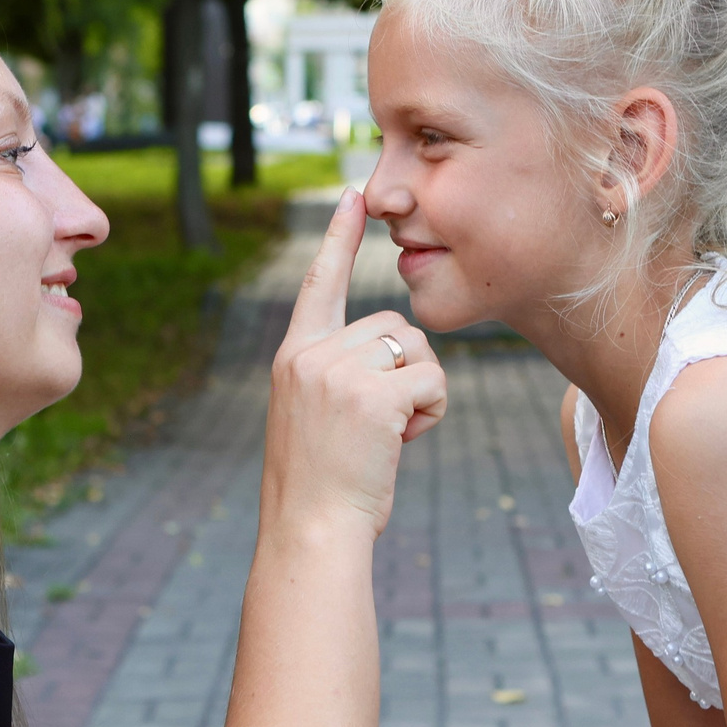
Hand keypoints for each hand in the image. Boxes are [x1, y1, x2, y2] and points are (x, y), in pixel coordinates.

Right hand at [262, 189, 447, 538]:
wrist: (310, 530)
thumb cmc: (320, 485)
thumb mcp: (312, 415)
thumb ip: (336, 373)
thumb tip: (389, 350)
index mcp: (293, 356)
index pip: (321, 282)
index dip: (338, 238)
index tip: (354, 197)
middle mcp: (310, 354)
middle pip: (391, 324)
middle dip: (405, 369)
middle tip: (381, 424)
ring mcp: (338, 373)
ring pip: (415, 349)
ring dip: (420, 392)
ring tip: (389, 435)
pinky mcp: (372, 396)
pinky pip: (433, 381)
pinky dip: (431, 413)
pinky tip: (403, 442)